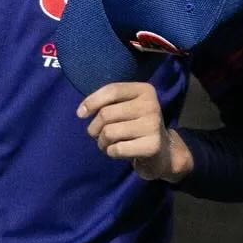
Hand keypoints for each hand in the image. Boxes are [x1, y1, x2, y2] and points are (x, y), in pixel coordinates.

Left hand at [76, 82, 192, 182]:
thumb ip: (106, 102)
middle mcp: (152, 105)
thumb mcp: (125, 107)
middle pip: (106, 114)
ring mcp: (153, 126)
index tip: (81, 114)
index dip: (91, 102)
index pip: (112, 91)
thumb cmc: (135, 125)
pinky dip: (111, 152)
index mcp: (145, 90)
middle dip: (94, 128)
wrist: (161, 152)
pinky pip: (116, 149)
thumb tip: (82, 111)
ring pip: (109, 132)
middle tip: (98, 135)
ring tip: (107, 144)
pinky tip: (118, 151)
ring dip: (101, 142)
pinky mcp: (152, 146)